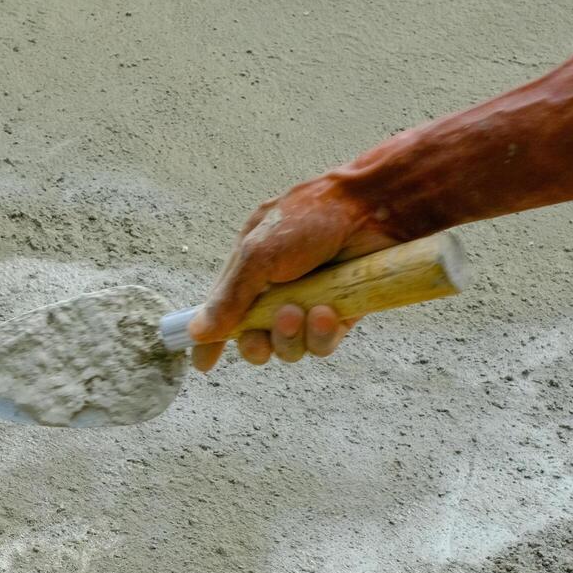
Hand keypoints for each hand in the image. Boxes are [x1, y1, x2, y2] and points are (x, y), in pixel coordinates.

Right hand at [188, 175, 392, 369]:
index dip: (211, 340)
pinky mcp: (338, 316)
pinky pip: (321, 345)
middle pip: (254, 342)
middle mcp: (275, 292)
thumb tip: (197, 332)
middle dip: (259, 344)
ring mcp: (307, 306)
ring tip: (304, 311)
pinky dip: (321, 335)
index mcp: (249, 272)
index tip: (203, 363)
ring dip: (292, 337)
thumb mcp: (259, 254)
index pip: (222, 312)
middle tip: (272, 327)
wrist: (374, 209)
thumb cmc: (312, 218)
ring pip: (288, 348)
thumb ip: (229, 297)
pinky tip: (330, 312)